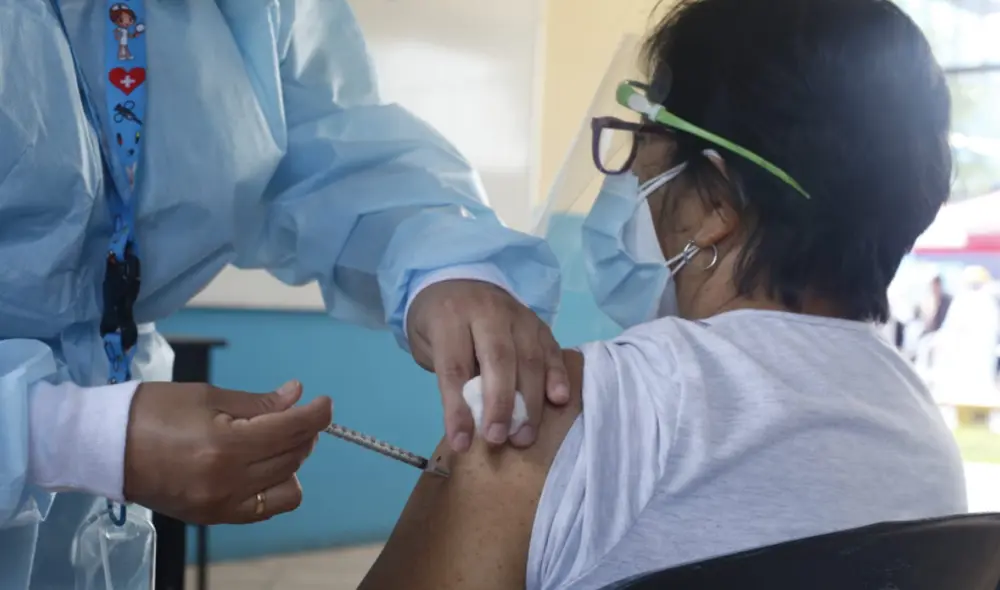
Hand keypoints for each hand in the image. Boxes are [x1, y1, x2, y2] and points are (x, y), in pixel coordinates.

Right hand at [123, 380, 331, 524]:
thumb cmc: (152, 411)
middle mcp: (228, 482)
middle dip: (304, 433)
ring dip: (292, 461)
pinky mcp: (214, 517)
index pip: (290, 431)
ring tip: (276, 441)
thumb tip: (297, 395)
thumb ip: (258, 402)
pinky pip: (265, 508)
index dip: (315, 414)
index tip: (324, 402)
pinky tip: (263, 466)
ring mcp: (222, 505)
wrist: (104, 447)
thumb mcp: (209, 396)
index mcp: (226, 446)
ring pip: (287, 487)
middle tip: (296, 414)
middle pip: (292, 458)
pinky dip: (275, 487)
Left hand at [406, 280, 568, 451]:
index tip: (462, 443)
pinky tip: (558, 401)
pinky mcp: (538, 322)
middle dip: (501, 404)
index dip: (458, 409)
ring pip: (530, 357)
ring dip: (530, 401)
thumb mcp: (428, 345)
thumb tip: (472, 424)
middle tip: (498, 438)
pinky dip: (557, 376)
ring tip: (524, 435)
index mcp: (449, 317)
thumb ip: (450, 377)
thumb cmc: (439, 322)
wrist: (457, 279)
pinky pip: (551, 349)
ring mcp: (517, 315)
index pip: (454, 366)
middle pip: (498, 359)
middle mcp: (487, 311)